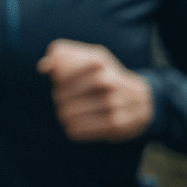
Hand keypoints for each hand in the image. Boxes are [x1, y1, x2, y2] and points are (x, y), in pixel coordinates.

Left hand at [38, 38, 152, 141]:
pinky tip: (74, 127)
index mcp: (98, 62)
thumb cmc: (107, 77)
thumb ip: (62, 56)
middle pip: (61, 96)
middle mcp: (107, 82)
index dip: (58, 82)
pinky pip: (80, 130)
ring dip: (65, 115)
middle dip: (60, 100)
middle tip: (63, 102)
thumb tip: (43, 66)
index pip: (60, 75)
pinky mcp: (116, 125)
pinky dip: (74, 129)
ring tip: (67, 114)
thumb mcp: (90, 59)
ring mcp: (113, 104)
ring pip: (69, 114)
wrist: (143, 100)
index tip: (61, 83)